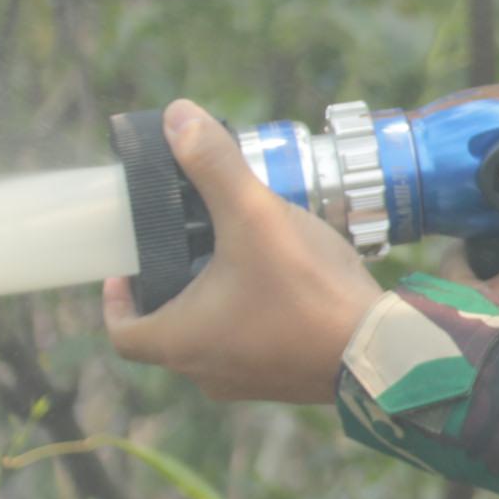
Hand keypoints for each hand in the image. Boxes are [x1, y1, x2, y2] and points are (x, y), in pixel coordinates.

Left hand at [103, 100, 388, 403]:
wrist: (380, 350)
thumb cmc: (308, 291)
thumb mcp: (256, 218)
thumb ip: (215, 167)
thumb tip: (178, 115)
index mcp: (179, 341)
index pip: (123, 332)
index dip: (117, 300)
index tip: (128, 271)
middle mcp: (204, 372)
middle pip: (169, 334)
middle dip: (175, 293)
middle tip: (190, 251)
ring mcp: (247, 383)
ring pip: (213, 343)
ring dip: (217, 309)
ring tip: (241, 262)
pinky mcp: (286, 382)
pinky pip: (255, 351)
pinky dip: (257, 323)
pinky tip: (287, 290)